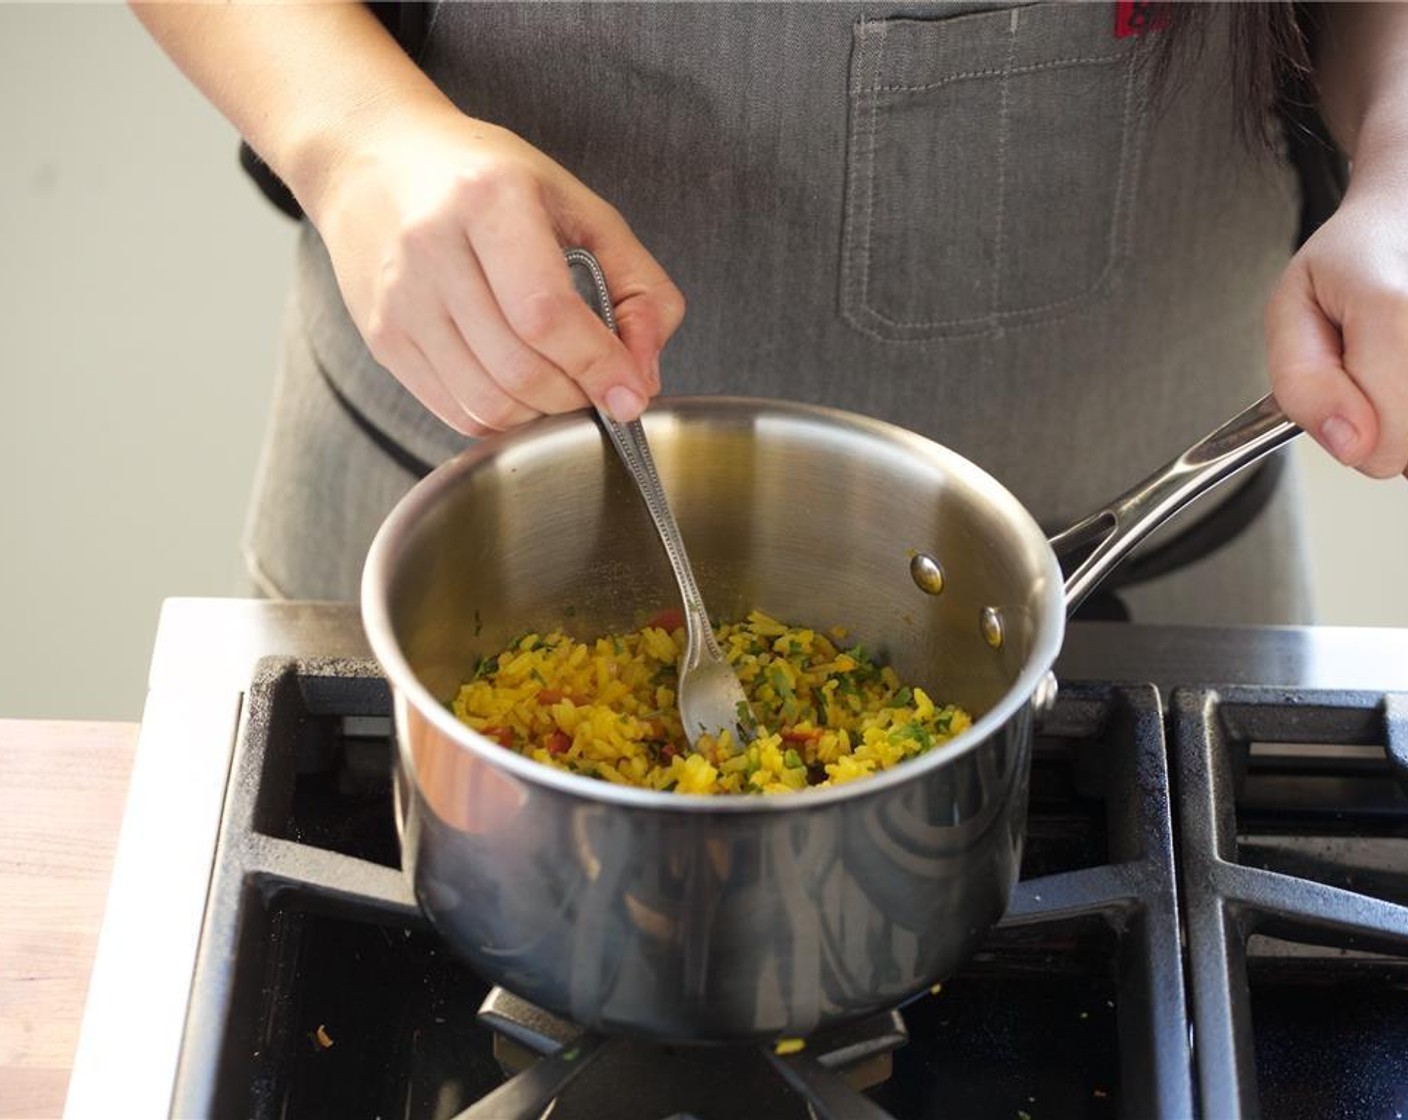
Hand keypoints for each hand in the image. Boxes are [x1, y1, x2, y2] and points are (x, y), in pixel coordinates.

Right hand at [308, 105, 684, 435]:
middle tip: (599, 388)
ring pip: (486, 403)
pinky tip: (521, 389)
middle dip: (575, 397)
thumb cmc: (491, 183)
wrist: (379, 164)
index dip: (597, 366)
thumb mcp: (581, 209)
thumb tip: (642, 375)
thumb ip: (639, 287)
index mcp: (488, 199)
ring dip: (541, 415)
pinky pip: (456, 412)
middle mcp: (432, 247)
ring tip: (562, 386)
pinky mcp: (383, 337)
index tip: (630, 395)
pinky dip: (503, 420)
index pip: (546, 313)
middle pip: (518, 368)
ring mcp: (400, 298)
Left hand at [1265, 169, 1407, 479]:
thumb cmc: (1346, 264)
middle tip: (1370, 370)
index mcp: (1395, 311)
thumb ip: (1302, 386)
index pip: (1384, 445)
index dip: (1352, 437)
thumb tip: (1350, 446)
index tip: (1341, 392)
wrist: (1406, 218)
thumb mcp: (1289, 311)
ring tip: (1394, 366)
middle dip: (1384, 428)